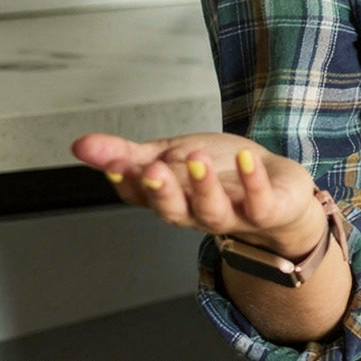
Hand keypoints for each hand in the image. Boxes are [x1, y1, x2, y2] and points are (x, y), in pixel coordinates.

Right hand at [70, 131, 327, 258]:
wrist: (280, 189)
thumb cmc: (223, 173)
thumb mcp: (172, 155)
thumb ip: (129, 153)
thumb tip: (80, 145)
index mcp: (169, 199)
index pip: (140, 196)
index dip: (127, 182)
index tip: (116, 164)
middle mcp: (195, 213)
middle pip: (172, 210)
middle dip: (161, 192)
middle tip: (152, 170)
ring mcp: (232, 216)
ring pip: (212, 210)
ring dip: (202, 185)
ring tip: (197, 158)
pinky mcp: (266, 211)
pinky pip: (259, 201)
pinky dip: (253, 180)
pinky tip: (247, 157)